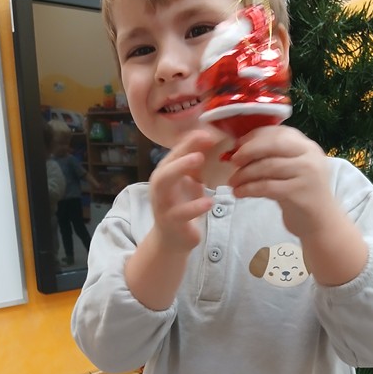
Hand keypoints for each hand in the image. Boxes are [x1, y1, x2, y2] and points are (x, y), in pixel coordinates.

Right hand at [149, 130, 216, 252]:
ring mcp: (163, 203)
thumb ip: (196, 164)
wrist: (172, 238)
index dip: (190, 142)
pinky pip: (181, 213)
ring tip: (199, 161)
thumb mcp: (190, 183)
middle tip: (201, 147)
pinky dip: (195, 206)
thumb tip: (212, 139)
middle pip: (165, 166)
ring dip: (180, 170)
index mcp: (165, 173)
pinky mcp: (171, 221)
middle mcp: (160, 186)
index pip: (175, 154)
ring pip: (164, 184)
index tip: (208, 134)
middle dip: (181, 154)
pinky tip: (209, 202)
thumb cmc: (182, 206)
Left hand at [228, 125, 333, 239]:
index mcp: (307, 146)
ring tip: (232, 182)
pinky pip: (267, 187)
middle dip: (248, 151)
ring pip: (268, 166)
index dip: (254, 137)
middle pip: (273, 144)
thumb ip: (272, 158)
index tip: (237, 145)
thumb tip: (238, 151)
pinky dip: (249, 189)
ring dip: (245, 174)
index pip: (278, 132)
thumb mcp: (291, 171)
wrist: (320, 223)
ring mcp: (307, 174)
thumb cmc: (300, 196)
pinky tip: (239, 193)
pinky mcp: (299, 193)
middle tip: (232, 161)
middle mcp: (310, 156)